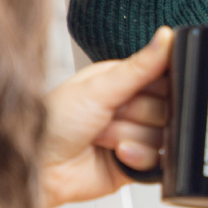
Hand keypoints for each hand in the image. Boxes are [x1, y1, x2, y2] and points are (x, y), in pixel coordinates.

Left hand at [40, 27, 171, 207]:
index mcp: (121, 81)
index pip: (163, 77)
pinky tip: (115, 154)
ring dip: (131, 136)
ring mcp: (133, 135)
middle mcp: (129, 107)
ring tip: (103, 137)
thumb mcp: (98, 87)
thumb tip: (166, 37)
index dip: (159, 86)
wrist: (40, 169)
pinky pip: (157, 159)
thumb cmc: (52, 123)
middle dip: (139, 114)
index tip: (141, 90)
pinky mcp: (135, 163)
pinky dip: (136, 157)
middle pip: (166, 108)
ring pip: (162, 134)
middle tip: (111, 114)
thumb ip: (139, 67)